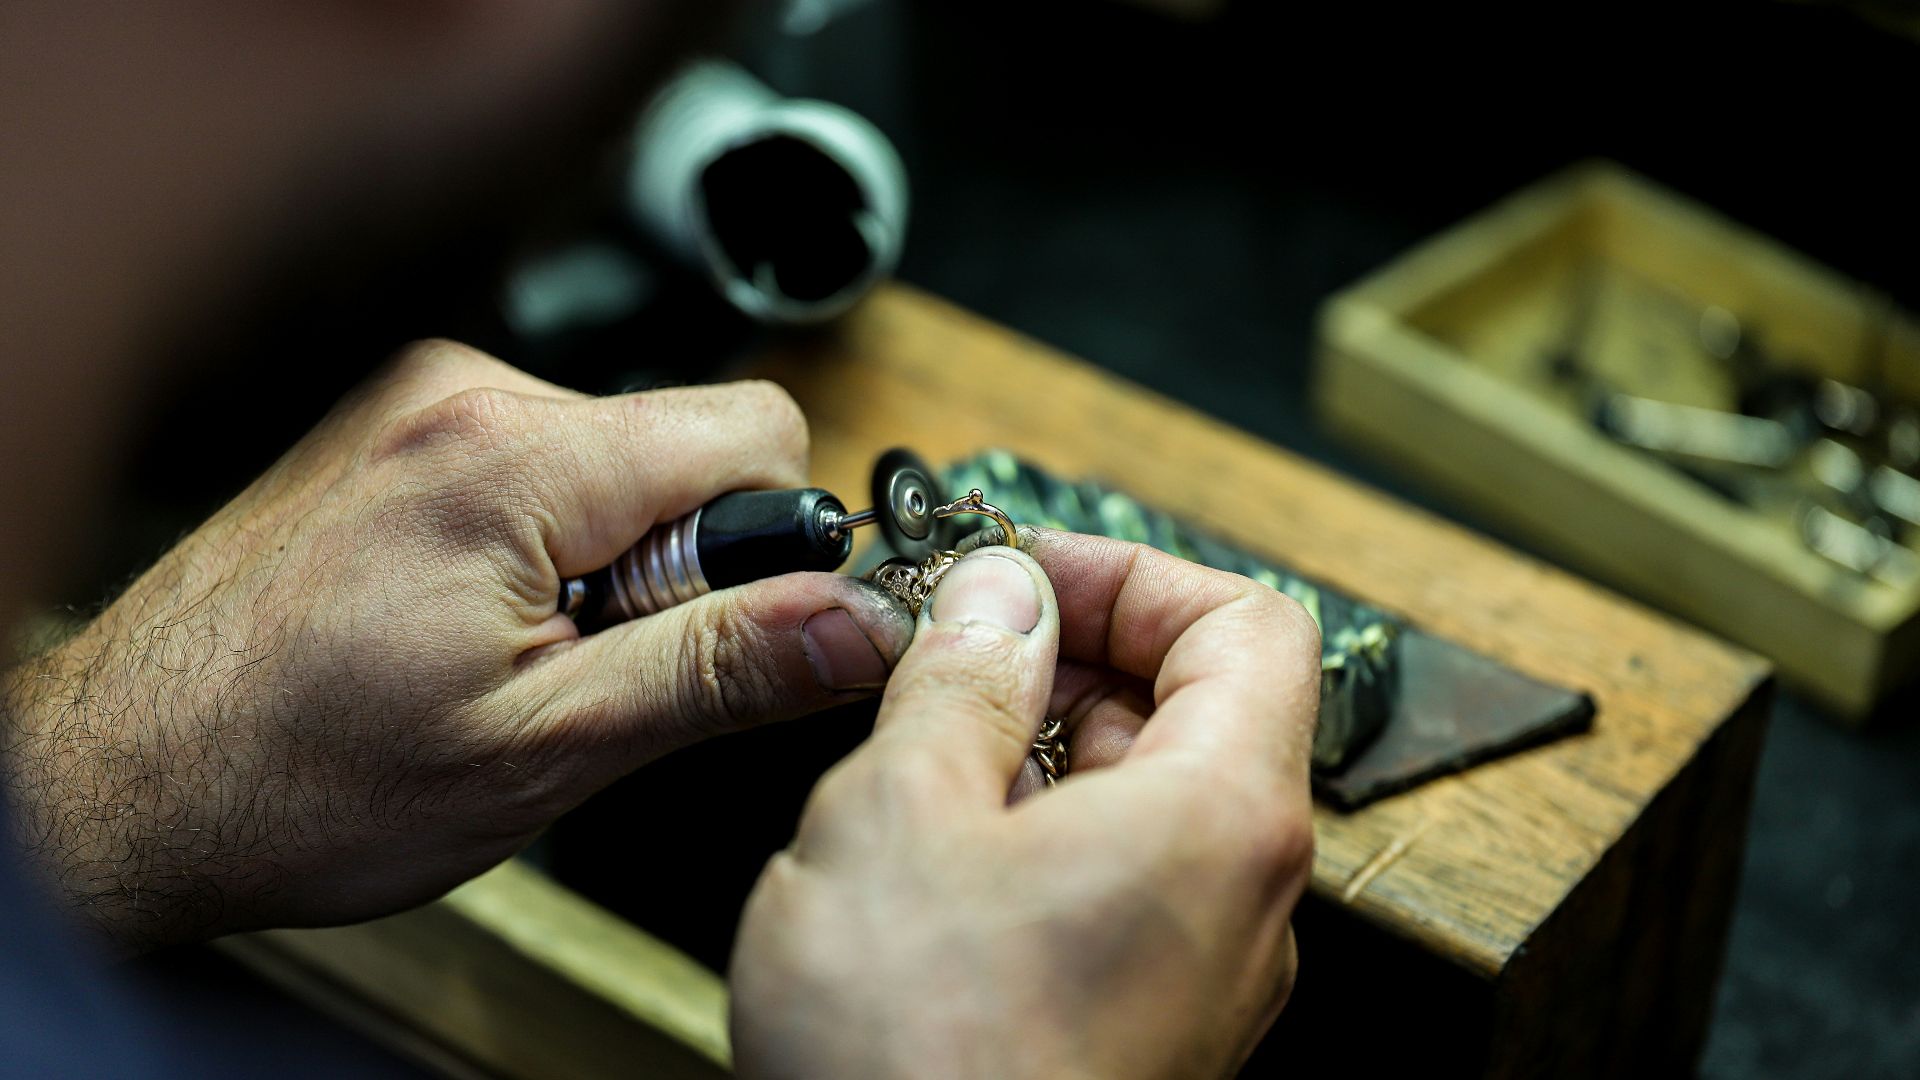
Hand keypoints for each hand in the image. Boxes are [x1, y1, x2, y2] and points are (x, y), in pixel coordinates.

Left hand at [0, 340, 914, 953]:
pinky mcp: (399, 433)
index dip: (770, 544)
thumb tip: (857, 622)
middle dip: (680, 564)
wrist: (123, 784)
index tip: (716, 635)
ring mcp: (421, 407)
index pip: (758, 430)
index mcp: (513, 458)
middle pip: (690, 443)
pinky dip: (549, 548)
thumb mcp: (544, 749)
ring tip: (514, 658)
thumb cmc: (297, 780)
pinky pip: (547, 468)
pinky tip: (473, 627)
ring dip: (611, 563)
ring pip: (622, 461)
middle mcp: (464, 398)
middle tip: (588, 670)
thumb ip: (718, 669)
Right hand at [729, 530, 1319, 1079]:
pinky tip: (935, 864)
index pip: (1247, 619)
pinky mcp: (1147, 1022)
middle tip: (949, 652)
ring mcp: (1203, 969)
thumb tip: (996, 594)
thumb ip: (962, 676)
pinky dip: (1039, 837)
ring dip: (1041, 749)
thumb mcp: (902, 812)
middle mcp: (1242, 895)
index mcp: (1220, 814)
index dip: (1130, 571)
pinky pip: (1119, 885)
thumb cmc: (925, 1068)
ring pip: (1146, 800)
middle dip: (1068, 657)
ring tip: (920, 761)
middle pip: (1197, 708)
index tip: (1023, 572)